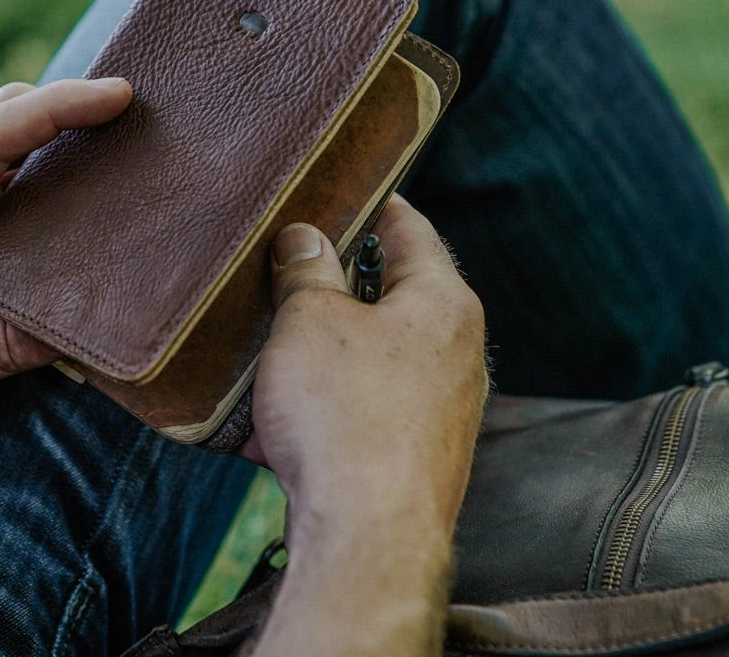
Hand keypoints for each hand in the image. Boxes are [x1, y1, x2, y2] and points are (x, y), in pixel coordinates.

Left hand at [0, 78, 132, 459]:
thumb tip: (79, 330)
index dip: (52, 109)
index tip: (113, 96)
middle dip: (63, 103)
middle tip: (132, 113)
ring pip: (4, 145)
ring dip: (60, 134)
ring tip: (125, 145)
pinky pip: (6, 182)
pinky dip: (50, 172)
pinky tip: (87, 195)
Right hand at [247, 195, 486, 656]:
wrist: (368, 540)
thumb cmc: (345, 418)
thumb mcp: (309, 322)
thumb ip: (306, 270)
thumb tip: (305, 238)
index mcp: (443, 302)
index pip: (409, 227)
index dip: (370, 201)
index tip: (340, 189)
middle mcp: (458, 351)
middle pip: (391, 293)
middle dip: (333, 285)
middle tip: (287, 271)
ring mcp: (444, 406)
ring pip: (373, 354)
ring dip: (322, 350)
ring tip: (270, 356)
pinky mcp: (421, 453)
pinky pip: (368, 407)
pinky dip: (327, 402)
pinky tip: (274, 426)